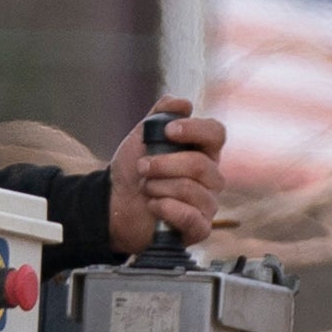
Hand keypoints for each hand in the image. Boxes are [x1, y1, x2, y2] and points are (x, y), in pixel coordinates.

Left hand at [111, 96, 227, 241]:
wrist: (115, 205)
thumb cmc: (134, 172)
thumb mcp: (142, 137)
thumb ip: (160, 114)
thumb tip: (184, 103)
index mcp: (202, 152)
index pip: (216, 133)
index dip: (194, 130)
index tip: (168, 131)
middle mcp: (210, 177)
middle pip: (201, 165)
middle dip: (164, 164)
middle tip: (143, 167)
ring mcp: (207, 204)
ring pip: (192, 190)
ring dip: (159, 187)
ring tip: (146, 189)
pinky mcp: (198, 228)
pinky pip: (190, 216)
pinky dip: (165, 208)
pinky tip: (153, 206)